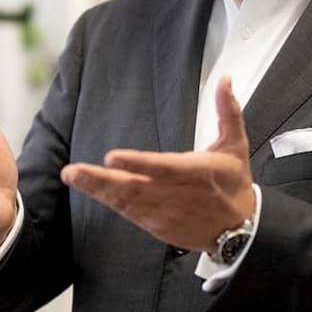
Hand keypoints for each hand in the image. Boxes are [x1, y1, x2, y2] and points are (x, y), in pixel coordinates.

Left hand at [61, 75, 255, 251]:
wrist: (239, 230)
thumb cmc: (233, 184)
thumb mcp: (235, 146)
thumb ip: (228, 112)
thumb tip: (225, 82)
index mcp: (196, 172)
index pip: (163, 167)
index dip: (137, 163)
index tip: (112, 157)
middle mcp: (177, 194)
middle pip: (135, 187)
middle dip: (101, 180)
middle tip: (73, 170)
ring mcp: (165, 213)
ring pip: (126, 201)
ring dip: (97, 189)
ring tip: (72, 176)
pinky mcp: (158, 226)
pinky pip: (129, 213)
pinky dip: (110, 202)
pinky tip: (90, 190)